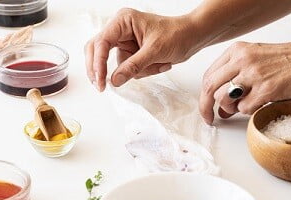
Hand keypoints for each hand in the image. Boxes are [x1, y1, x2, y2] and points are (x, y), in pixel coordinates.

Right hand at [85, 8, 200, 90]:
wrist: (193, 37)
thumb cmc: (177, 34)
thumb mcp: (154, 51)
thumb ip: (133, 66)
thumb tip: (114, 80)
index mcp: (123, 21)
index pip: (101, 43)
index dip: (98, 63)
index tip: (100, 81)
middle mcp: (121, 30)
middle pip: (98, 51)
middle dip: (103, 69)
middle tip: (102, 87)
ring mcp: (126, 42)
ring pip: (119, 65)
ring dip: (140, 71)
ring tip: (160, 63)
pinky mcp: (133, 53)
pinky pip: (130, 69)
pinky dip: (146, 71)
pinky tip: (161, 64)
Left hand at [199, 41, 290, 124]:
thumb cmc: (288, 61)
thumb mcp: (256, 60)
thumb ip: (235, 79)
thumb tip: (221, 106)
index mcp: (237, 51)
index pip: (209, 75)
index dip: (204, 95)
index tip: (206, 106)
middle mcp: (242, 60)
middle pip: (210, 88)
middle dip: (206, 107)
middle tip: (210, 118)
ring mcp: (253, 74)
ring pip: (223, 98)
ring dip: (230, 108)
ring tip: (242, 106)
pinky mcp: (266, 89)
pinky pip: (244, 108)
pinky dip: (248, 111)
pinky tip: (259, 104)